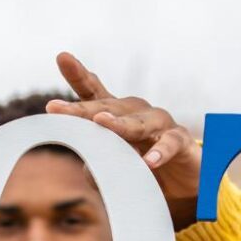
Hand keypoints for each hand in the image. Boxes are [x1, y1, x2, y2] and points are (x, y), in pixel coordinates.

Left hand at [46, 51, 199, 227]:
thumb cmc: (146, 171)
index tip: (63, 57)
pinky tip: (148, 162)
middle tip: (54, 107)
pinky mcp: (182, 141)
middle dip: (81, 110)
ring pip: (137, 123)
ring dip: (120, 123)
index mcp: (117, 115)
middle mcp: (137, 113)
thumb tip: (88, 167)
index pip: (94, 93)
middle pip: (107, 108)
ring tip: (101, 122)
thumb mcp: (118, 169)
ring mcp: (160, 124)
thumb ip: (99, 168)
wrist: (186, 183)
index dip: (79, 75)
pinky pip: (170, 143)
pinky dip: (160, 151)